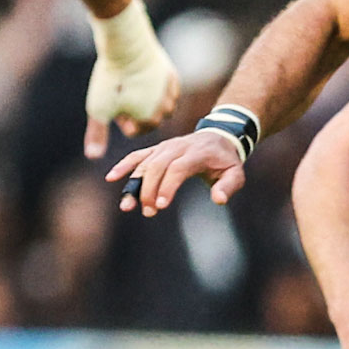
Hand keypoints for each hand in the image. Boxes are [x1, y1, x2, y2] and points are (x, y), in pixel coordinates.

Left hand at [82, 42, 178, 157]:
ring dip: (145, 99)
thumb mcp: (98, 109)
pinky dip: (153, 85)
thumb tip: (92, 157)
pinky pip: (163, 88)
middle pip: (146, 118)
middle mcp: (166, 109)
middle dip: (134, 110)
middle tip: (121, 92)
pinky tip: (140, 75)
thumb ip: (96, 135)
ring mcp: (171, 92)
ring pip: (157, 104)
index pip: (132, 130)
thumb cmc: (111, 79)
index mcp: (149, 121)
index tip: (113, 101)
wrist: (126, 44)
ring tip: (130, 85)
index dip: (119, 117)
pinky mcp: (172, 76)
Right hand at [104, 130, 243, 216]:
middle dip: (149, 190)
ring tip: (126, 206)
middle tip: (148, 211)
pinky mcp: (156, 149)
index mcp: (197, 153)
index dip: (167, 186)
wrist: (219, 136)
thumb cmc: (226, 160)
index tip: (161, 206)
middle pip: (157, 166)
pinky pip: (137, 156)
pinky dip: (124, 165)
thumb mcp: (236, 173)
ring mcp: (165, 146)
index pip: (177, 168)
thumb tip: (218, 199)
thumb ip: (228, 186)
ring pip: (145, 163)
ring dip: (134, 185)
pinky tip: (111, 178)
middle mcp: (177, 147)